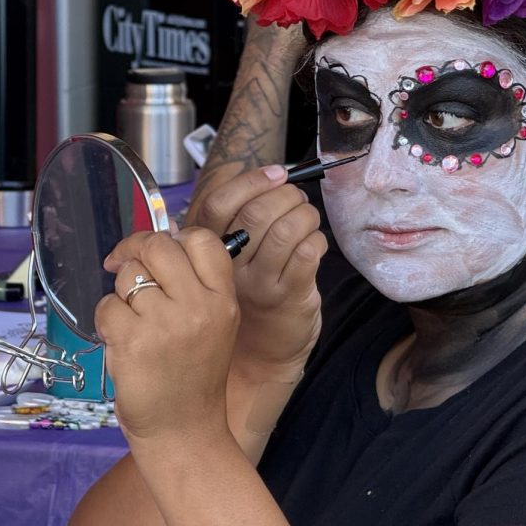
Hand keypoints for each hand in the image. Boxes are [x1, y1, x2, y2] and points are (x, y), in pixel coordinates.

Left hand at [97, 229, 238, 442]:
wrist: (184, 432)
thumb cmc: (193, 378)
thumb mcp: (216, 326)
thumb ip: (196, 286)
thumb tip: (161, 238)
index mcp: (224, 300)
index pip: (201, 240)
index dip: (173, 237)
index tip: (157, 254)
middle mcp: (199, 306)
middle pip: (158, 246)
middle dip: (135, 252)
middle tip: (124, 267)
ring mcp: (165, 323)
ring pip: (128, 276)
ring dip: (121, 294)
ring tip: (133, 323)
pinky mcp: (132, 341)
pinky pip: (107, 307)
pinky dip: (107, 322)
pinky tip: (122, 342)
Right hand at [191, 164, 326, 381]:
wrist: (259, 354)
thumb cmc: (248, 293)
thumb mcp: (229, 256)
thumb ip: (236, 217)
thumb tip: (262, 173)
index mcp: (208, 250)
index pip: (220, 204)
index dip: (251, 181)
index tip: (277, 172)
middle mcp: (230, 268)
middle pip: (256, 214)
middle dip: (285, 195)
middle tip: (296, 198)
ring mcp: (260, 284)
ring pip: (287, 230)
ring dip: (305, 214)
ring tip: (307, 218)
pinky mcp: (289, 297)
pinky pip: (308, 252)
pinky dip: (317, 239)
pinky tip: (314, 245)